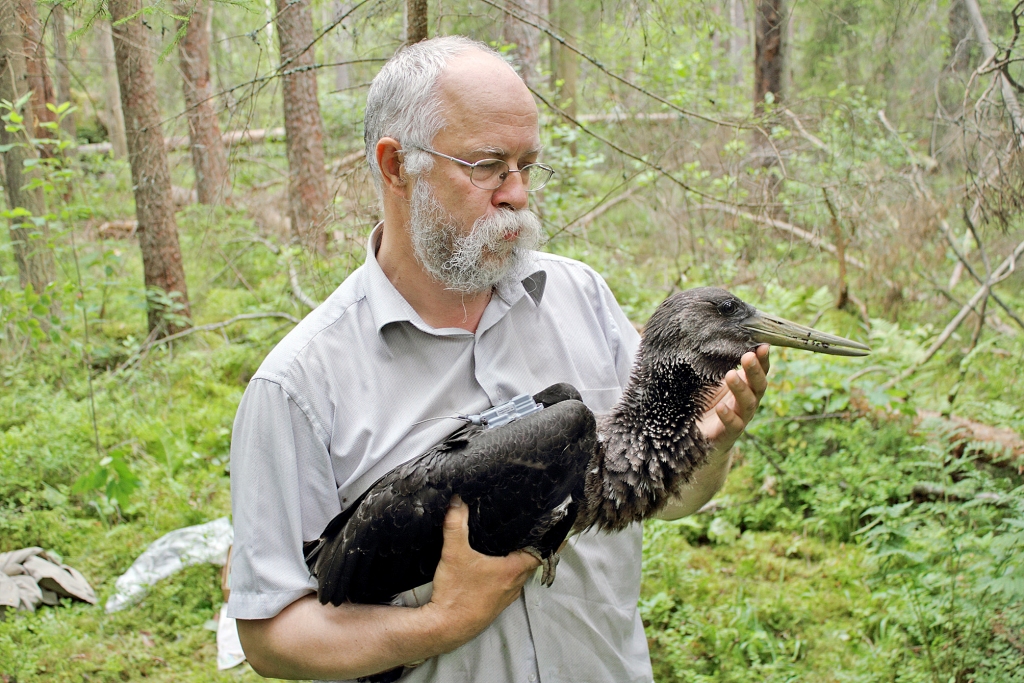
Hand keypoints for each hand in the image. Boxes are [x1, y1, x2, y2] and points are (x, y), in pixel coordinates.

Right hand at [423, 496, 539, 650]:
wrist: (446, 627)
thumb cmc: (456, 594)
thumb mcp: (454, 554)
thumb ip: (455, 525)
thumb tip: (457, 501)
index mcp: (512, 570)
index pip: (541, 553)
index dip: (547, 539)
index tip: (551, 527)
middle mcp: (514, 585)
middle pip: (531, 562)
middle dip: (532, 547)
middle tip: (531, 530)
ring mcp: (506, 597)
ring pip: (520, 575)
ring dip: (520, 562)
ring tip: (514, 545)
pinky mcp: (495, 605)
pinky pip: (509, 585)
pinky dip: (508, 574)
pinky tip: (495, 568)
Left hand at [697, 345, 769, 450]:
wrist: (704, 437)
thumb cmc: (711, 402)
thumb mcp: (715, 381)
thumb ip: (722, 365)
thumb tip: (723, 339)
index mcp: (748, 387)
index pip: (761, 371)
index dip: (764, 360)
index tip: (762, 346)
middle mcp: (749, 401)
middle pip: (758, 385)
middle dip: (754, 371)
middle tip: (748, 356)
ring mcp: (741, 418)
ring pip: (747, 403)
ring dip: (741, 388)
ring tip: (731, 375)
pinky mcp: (729, 433)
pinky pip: (733, 425)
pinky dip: (728, 416)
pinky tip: (721, 407)